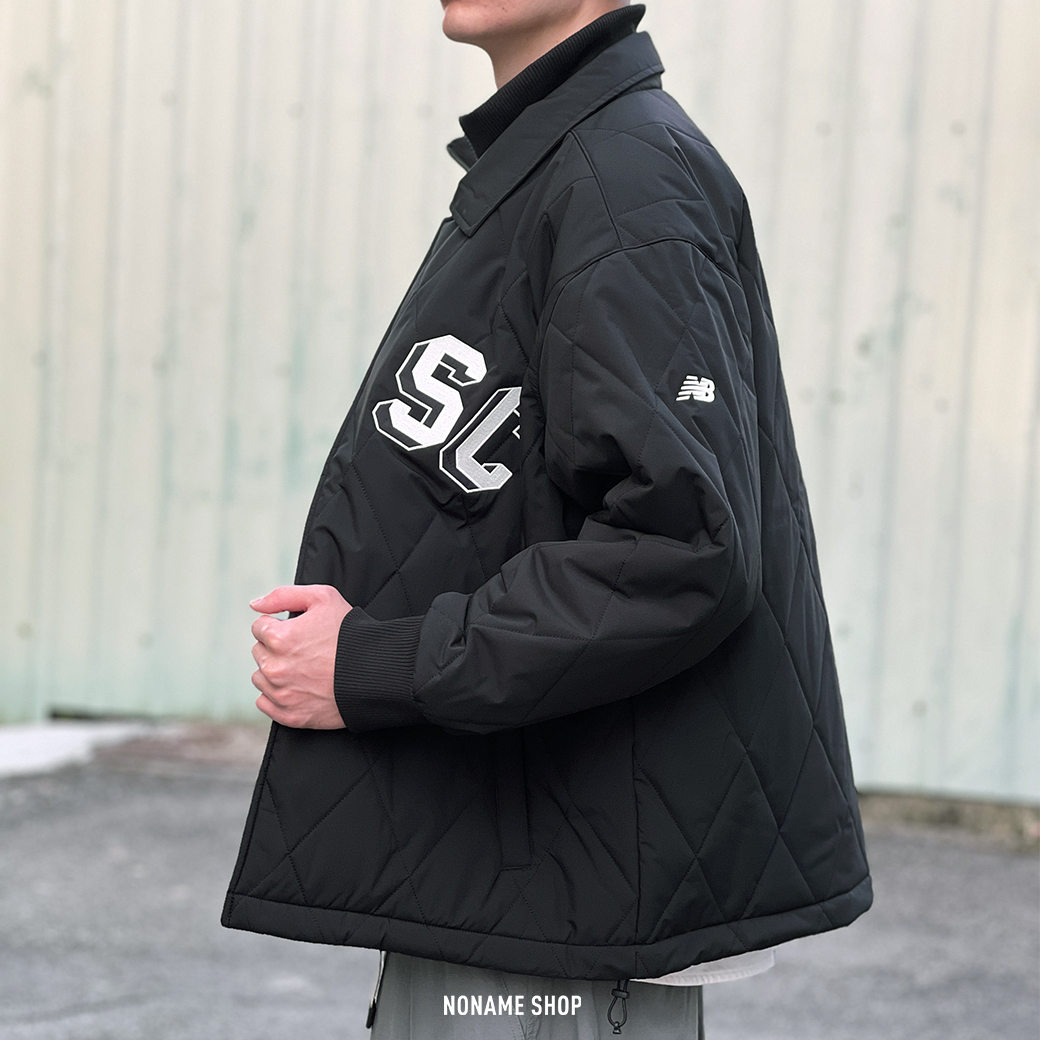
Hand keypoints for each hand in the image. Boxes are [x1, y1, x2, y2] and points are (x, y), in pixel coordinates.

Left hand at [250, 585, 351, 728]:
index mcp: (279, 638)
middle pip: (259, 652)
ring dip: (275, 671)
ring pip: (260, 677)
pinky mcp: (290, 715)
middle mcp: (275, 668)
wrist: (376, 671)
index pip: (259, 627)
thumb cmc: (351, 634)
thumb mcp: (323, 598)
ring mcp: (282, 694)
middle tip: (305, 649)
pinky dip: (277, 695)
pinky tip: (299, 686)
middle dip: (276, 648)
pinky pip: (265, 703)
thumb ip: (282, 595)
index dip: (280, 626)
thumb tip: (255, 605)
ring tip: (304, 668)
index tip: (299, 632)